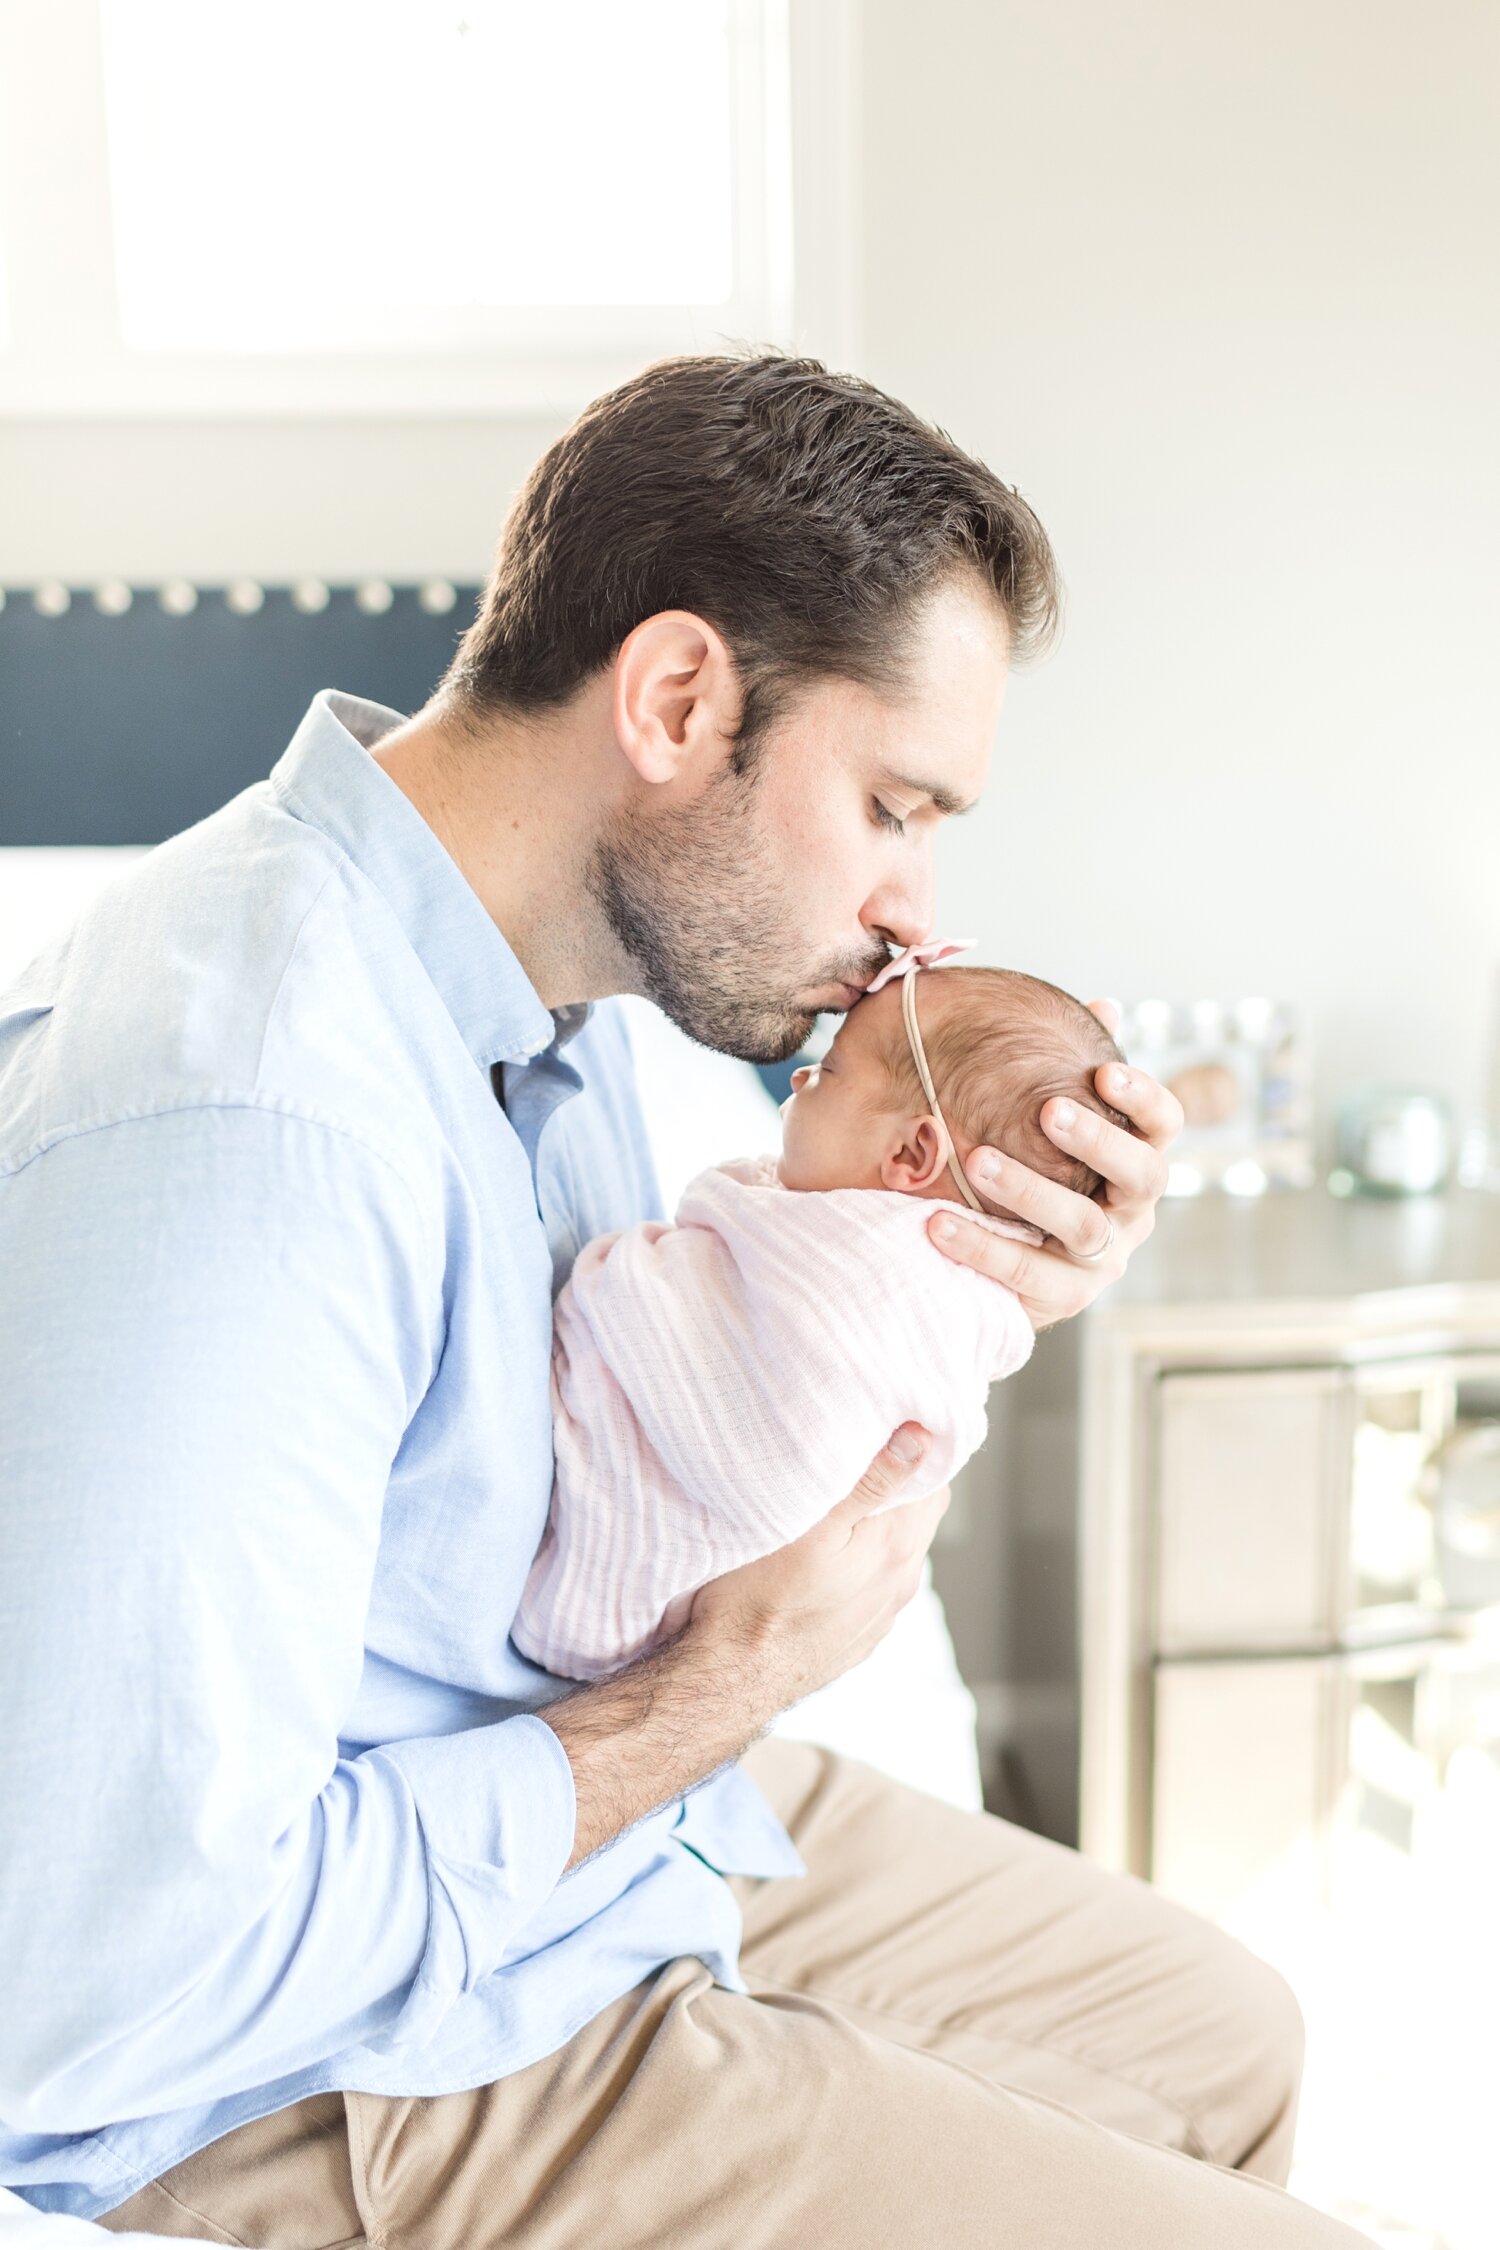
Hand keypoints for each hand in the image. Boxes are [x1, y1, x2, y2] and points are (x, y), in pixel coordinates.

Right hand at [689, 1428, 948, 1708]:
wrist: (728, 1680)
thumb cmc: (753, 1600)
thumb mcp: (807, 1525)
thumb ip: (870, 1481)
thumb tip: (921, 1438)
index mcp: (896, 1549)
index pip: (935, 1482)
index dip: (916, 1452)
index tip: (886, 1429)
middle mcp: (900, 1584)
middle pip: (918, 1516)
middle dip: (897, 1485)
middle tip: (854, 1457)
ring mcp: (881, 1615)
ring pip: (895, 1552)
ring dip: (877, 1526)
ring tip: (835, 1508)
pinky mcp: (858, 1636)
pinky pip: (874, 1585)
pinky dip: (860, 1563)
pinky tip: (823, 1561)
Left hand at [926, 1000, 1182, 1328]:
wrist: (1011, 1260)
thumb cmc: (1042, 1170)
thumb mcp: (1056, 1121)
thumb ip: (1075, 1069)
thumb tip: (1103, 1005)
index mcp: (1137, 1160)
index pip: (1165, 1126)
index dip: (1144, 1098)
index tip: (1104, 1069)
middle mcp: (1132, 1210)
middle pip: (1140, 1175)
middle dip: (1096, 1140)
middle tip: (1048, 1110)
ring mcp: (1104, 1258)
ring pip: (1084, 1226)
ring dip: (1031, 1190)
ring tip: (977, 1161)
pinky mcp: (1065, 1296)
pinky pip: (1028, 1273)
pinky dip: (982, 1246)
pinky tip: (935, 1222)